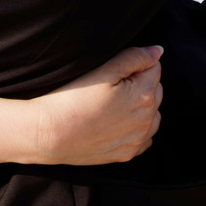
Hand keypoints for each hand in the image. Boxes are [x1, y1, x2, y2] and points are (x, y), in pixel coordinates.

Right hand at [23, 45, 163, 165]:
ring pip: (152, 114)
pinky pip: (143, 136)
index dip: (133, 64)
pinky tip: (114, 123)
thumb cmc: (70, 100)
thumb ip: (133, 58)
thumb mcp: (101, 72)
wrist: (47, 134)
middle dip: (139, 83)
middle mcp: (148, 119)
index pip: (153, 68)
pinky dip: (135, 128)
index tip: (112, 70)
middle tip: (108, 86)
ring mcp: (138, 139)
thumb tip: (158, 51)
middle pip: (155, 90)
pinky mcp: (128, 153)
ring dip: (140, 106)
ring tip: (110, 104)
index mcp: (144, 95)